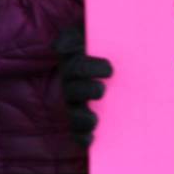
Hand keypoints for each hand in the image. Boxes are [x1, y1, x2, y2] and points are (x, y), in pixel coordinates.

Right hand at [54, 25, 112, 146]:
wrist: (117, 57)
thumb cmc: (103, 45)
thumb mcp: (87, 34)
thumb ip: (71, 37)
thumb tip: (57, 48)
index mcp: (74, 65)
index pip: (78, 68)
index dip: (91, 69)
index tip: (110, 70)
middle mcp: (73, 86)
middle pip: (75, 91)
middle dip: (88, 91)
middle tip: (102, 90)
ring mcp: (77, 105)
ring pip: (74, 114)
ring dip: (81, 120)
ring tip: (94, 120)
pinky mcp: (84, 122)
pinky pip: (78, 133)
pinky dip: (82, 138)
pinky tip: (91, 140)